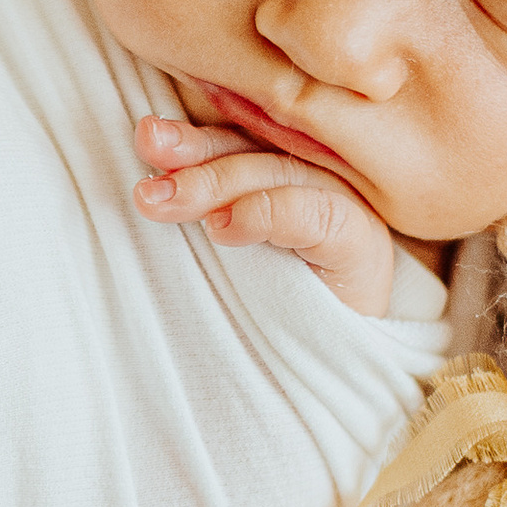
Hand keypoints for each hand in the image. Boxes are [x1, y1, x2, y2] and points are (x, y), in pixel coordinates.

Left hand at [131, 112, 400, 315]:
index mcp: (290, 165)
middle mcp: (321, 173)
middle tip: (146, 178)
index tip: (145, 138)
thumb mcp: (226, 249)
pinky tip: (222, 228)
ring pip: (277, 173)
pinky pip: (316, 213)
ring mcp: (347, 203)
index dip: (192, 136)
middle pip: (254, 150)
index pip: (240, 136)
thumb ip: (204, 204)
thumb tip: (147, 161)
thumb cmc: (266, 305)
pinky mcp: (361, 241)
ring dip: (213, 184)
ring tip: (164, 202)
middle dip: (193, 156)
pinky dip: (266, 213)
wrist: (319, 370)